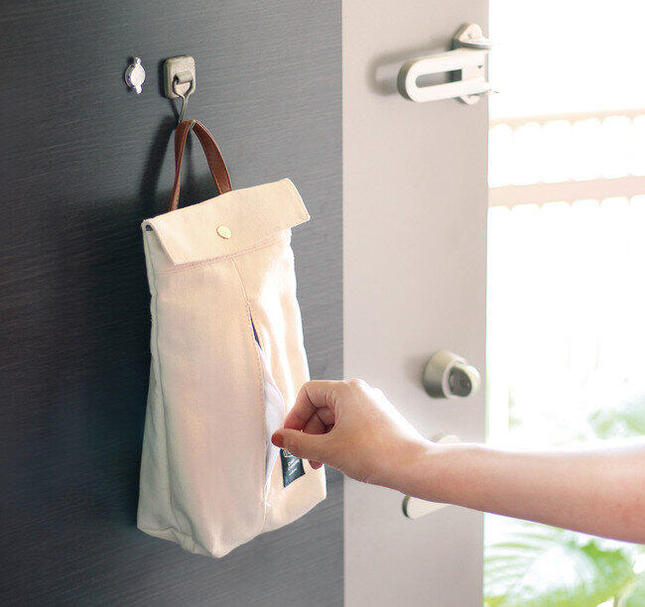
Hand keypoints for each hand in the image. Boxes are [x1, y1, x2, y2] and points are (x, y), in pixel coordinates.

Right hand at [271, 379, 429, 488]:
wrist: (413, 467)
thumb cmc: (375, 454)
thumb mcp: (328, 450)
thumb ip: (299, 443)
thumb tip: (278, 438)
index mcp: (346, 390)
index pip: (308, 393)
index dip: (295, 416)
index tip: (290, 438)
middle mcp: (359, 392)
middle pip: (320, 406)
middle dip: (309, 432)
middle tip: (304, 457)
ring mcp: (371, 405)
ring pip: (335, 418)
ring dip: (322, 439)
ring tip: (320, 463)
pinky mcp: (379, 419)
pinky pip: (349, 424)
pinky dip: (338, 439)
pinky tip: (338, 459)